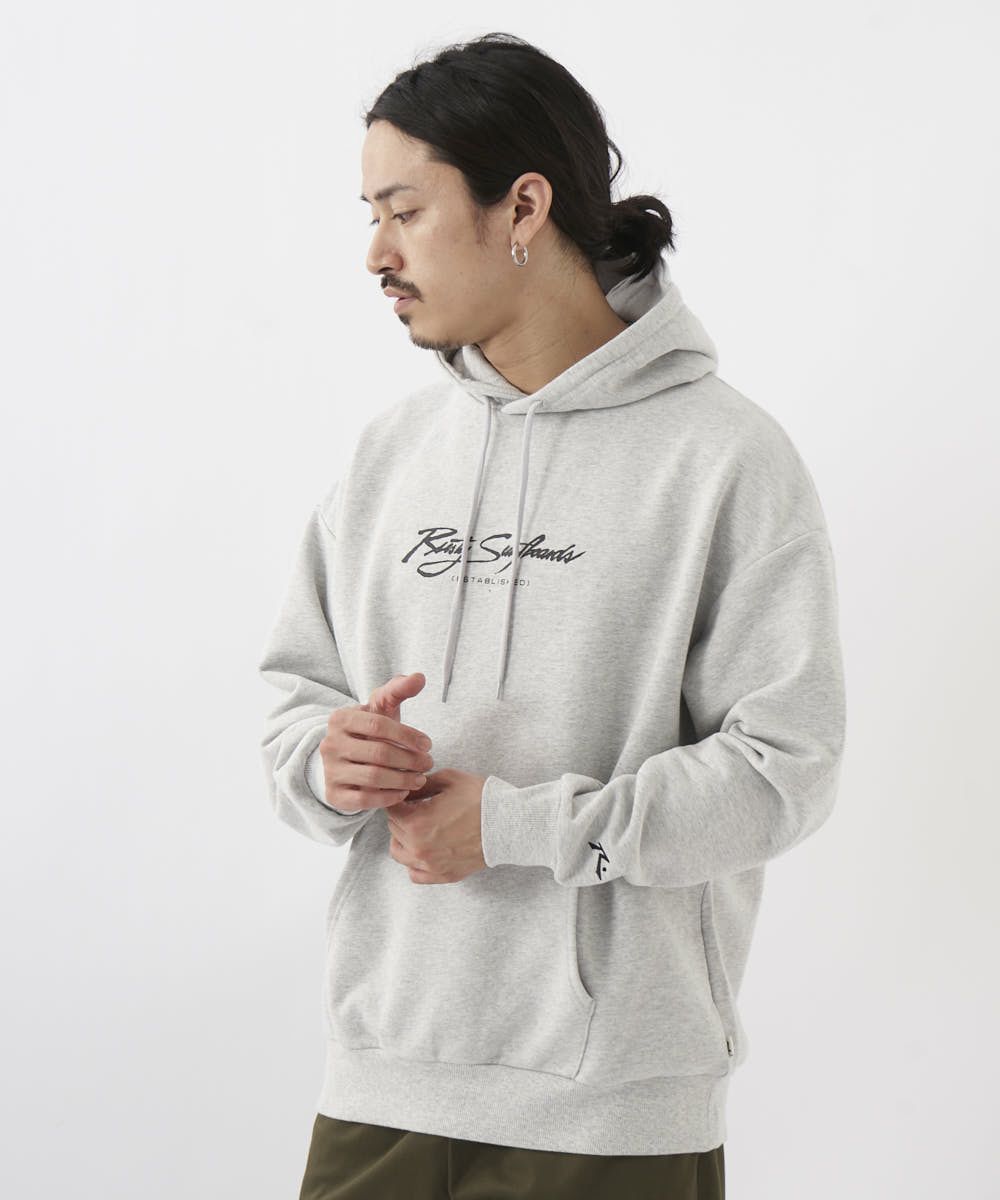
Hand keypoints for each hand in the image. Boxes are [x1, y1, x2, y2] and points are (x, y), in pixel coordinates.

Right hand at [316, 672, 434, 812]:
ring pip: (374, 777)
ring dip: (404, 779)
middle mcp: (330, 744)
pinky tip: (403, 792)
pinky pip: (365, 800)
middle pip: (379, 753)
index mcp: (340, 718)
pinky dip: (388, 797)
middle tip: (428, 764)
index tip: (428, 745)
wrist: (345, 760)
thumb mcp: (381, 707)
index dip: (408, 735)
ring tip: (420, 778)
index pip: (379, 725)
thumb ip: (399, 689)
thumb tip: (420, 677)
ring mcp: (330, 770)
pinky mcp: (334, 794)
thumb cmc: (370, 730)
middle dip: (410, 760)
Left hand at [385, 768, 487, 884]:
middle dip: (403, 815)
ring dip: (403, 838)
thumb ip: (422, 784)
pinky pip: (414, 873)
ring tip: (421, 827)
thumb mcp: (449, 779)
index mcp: (416, 823)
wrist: (509, 824)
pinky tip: (426, 848)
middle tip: (420, 806)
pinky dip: (414, 861)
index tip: (411, 794)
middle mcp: (418, 848)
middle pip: (394, 829)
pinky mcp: (443, 875)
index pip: (392, 808)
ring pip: (398, 853)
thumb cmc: (481, 799)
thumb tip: (408, 788)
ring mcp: (430, 865)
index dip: (401, 798)